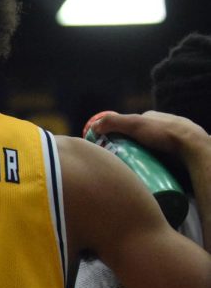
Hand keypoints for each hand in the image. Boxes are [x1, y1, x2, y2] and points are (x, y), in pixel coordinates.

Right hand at [92, 110, 209, 162]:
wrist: (193, 146)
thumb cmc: (163, 133)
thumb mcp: (134, 124)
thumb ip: (113, 122)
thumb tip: (93, 126)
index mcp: (153, 116)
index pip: (131, 125)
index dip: (120, 134)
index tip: (113, 147)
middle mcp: (165, 125)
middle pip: (142, 138)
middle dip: (133, 148)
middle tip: (124, 161)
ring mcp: (175, 139)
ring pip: (154, 149)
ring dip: (146, 157)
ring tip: (137, 169)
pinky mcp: (182, 151)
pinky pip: (165, 157)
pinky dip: (158, 163)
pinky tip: (153, 171)